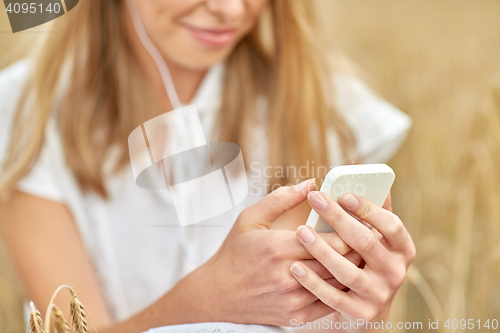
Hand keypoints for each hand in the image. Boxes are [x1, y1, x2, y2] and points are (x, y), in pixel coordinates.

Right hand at [174, 180, 361, 325]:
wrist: (218, 294)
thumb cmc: (235, 253)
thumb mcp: (249, 219)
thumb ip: (281, 199)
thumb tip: (310, 184)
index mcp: (279, 248)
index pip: (333, 241)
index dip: (352, 231)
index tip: (363, 222)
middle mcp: (289, 275)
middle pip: (340, 262)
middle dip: (359, 249)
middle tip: (371, 237)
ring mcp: (294, 299)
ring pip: (338, 284)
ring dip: (353, 270)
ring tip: (364, 256)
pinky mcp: (296, 316)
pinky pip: (330, 303)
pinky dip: (341, 290)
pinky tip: (346, 278)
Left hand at [289, 192, 415, 327]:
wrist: (365, 310)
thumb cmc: (366, 262)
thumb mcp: (378, 240)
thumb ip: (375, 214)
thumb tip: (376, 182)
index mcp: (402, 249)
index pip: (392, 225)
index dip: (369, 209)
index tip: (344, 195)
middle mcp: (395, 272)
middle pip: (366, 243)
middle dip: (338, 219)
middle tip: (315, 200)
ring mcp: (378, 294)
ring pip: (347, 270)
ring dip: (322, 250)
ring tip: (300, 232)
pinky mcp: (359, 313)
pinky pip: (332, 297)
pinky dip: (313, 282)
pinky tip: (294, 267)